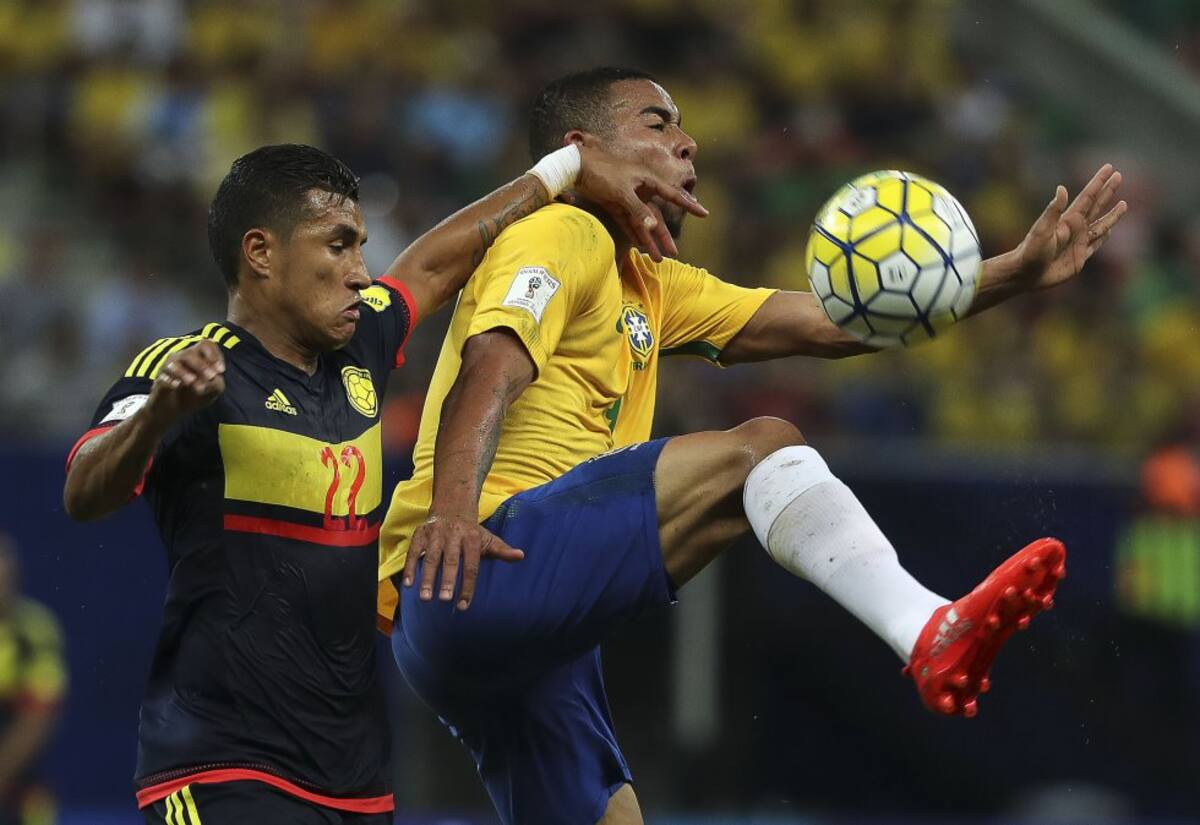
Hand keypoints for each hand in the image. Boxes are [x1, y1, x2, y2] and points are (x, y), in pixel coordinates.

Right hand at [145, 340, 225, 424]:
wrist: (174, 412)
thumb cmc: (195, 396)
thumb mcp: (212, 391)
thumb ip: (216, 384)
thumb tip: (213, 378)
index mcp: (197, 358)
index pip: (206, 345)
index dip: (215, 355)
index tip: (221, 371)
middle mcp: (181, 359)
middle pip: (190, 353)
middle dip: (202, 365)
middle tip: (210, 377)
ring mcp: (168, 369)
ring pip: (173, 361)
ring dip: (184, 372)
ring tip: (192, 382)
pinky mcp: (158, 382)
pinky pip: (162, 377)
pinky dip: (170, 381)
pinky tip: (176, 385)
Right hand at [403, 514, 523, 609]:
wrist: (452, 506)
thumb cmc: (471, 531)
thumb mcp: (488, 539)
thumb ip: (502, 550)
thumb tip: (521, 556)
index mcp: (471, 538)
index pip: (471, 566)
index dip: (468, 586)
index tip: (463, 605)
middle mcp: (453, 535)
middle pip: (451, 561)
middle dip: (447, 580)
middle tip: (444, 600)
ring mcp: (435, 534)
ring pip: (431, 557)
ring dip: (427, 577)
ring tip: (424, 597)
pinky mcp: (420, 533)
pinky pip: (413, 551)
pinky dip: (409, 566)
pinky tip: (408, 584)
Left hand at [575, 143, 707, 261]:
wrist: (577, 168)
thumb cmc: (602, 174)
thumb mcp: (622, 192)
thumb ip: (638, 209)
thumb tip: (652, 226)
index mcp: (647, 181)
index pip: (672, 195)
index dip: (688, 205)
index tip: (704, 213)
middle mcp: (640, 190)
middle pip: (656, 217)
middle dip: (665, 237)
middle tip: (675, 253)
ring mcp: (628, 199)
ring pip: (643, 223)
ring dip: (649, 241)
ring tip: (659, 259)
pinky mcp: (614, 205)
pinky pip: (628, 223)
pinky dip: (634, 235)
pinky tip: (640, 247)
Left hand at [1011, 163, 1127, 289]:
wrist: (1026, 274)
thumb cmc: (1031, 251)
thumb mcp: (1042, 229)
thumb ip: (1053, 211)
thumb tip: (1062, 188)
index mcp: (1068, 219)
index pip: (1088, 196)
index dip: (1098, 182)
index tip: (1109, 168)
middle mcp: (1075, 228)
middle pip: (1096, 206)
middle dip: (1107, 191)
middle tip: (1119, 175)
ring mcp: (1078, 242)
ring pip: (1101, 225)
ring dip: (1112, 215)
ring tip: (1124, 204)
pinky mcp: (1079, 258)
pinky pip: (1095, 245)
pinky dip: (1104, 237)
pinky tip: (1110, 231)